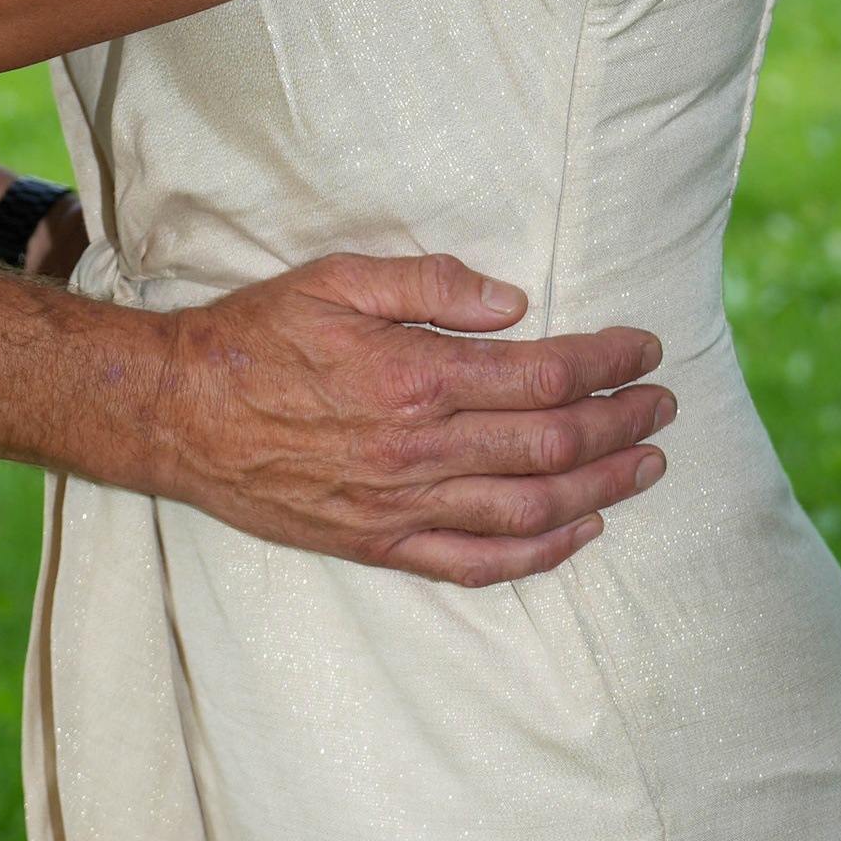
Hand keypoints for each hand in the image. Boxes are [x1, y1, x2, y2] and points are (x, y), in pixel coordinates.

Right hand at [154, 251, 673, 586]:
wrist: (178, 413)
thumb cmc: (255, 334)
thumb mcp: (336, 278)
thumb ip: (430, 285)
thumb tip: (514, 301)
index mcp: (414, 374)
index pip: (541, 374)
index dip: (606, 363)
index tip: (645, 350)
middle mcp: (418, 448)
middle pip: (551, 445)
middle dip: (621, 423)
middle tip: (663, 406)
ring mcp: (401, 505)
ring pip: (530, 509)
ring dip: (601, 489)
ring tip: (646, 466)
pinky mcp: (379, 544)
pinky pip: (478, 563)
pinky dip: (540, 552)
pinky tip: (579, 532)